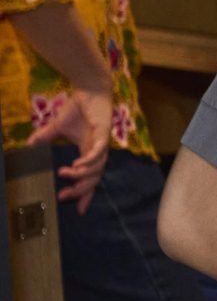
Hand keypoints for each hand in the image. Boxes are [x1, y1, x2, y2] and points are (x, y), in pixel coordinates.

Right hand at [29, 87, 113, 213]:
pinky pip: (98, 152)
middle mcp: (97, 151)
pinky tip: (78, 165)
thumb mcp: (57, 127)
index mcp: (88, 151)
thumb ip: (43, 137)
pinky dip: (89, 160)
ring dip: (81, 174)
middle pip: (94, 178)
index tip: (79, 210)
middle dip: (81, 189)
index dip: (86, 193)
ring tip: (66, 175)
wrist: (90, 90)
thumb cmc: (77, 108)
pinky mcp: (104, 133)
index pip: (90, 177)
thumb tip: (28, 146)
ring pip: (97, 167)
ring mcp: (102, 143)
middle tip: (64, 195)